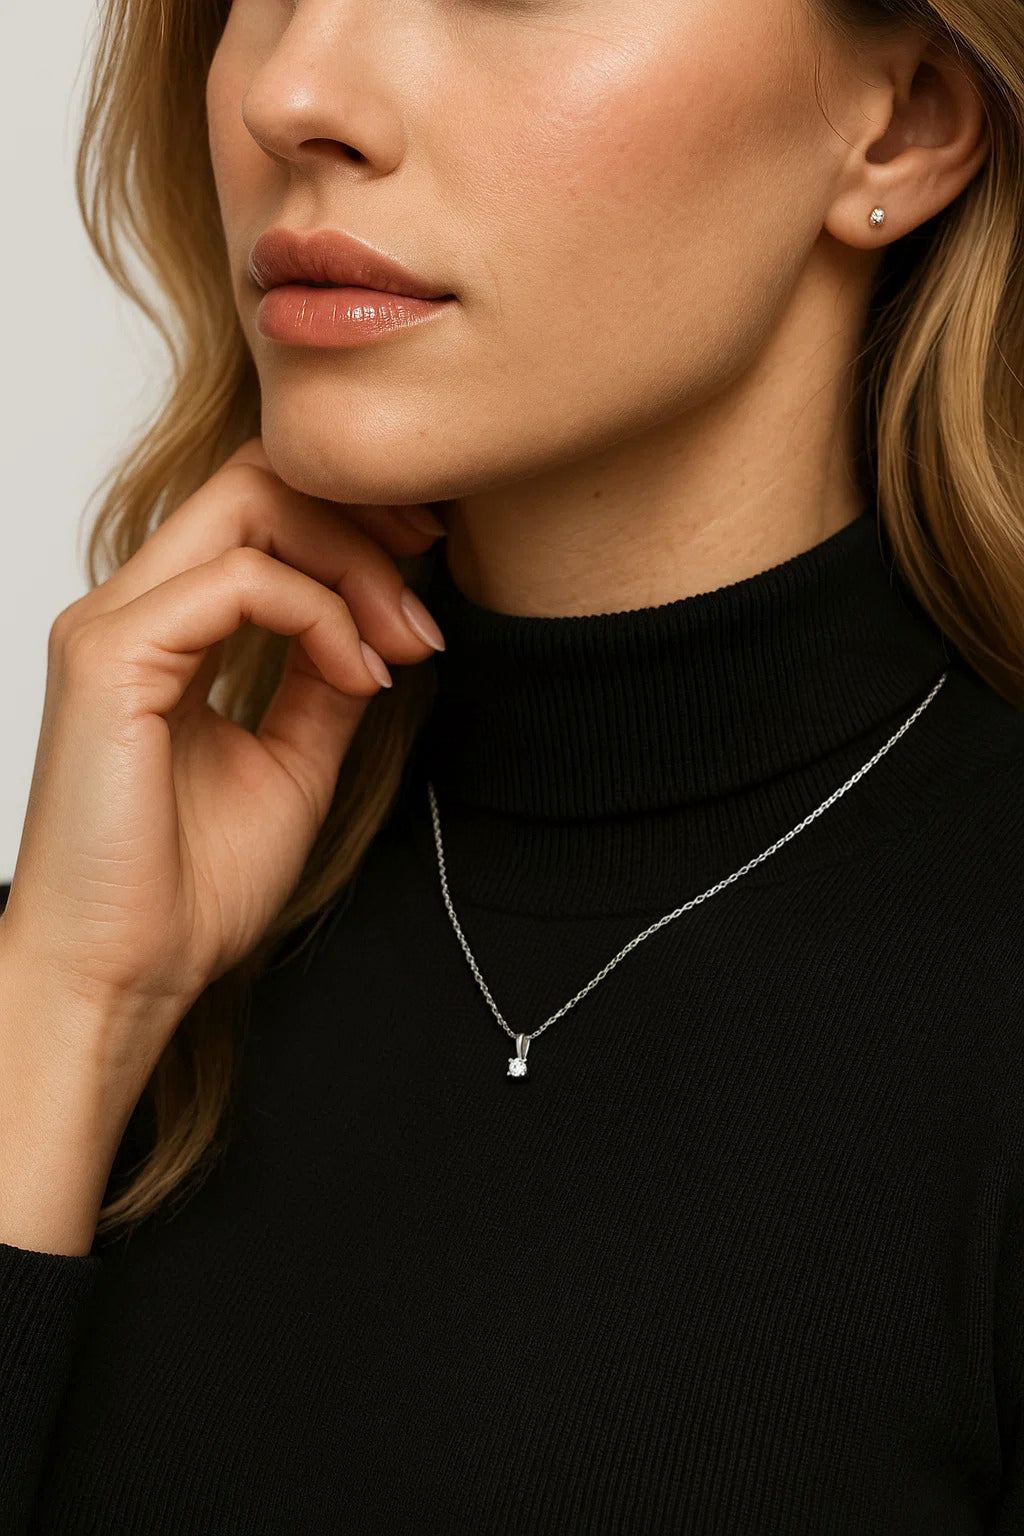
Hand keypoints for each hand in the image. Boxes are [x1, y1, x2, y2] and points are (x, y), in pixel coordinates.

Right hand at [0, 436, 445, 1105]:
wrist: (126, 974)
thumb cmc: (188, 887)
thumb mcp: (294, 759)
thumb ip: (327, 678)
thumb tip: (381, 620)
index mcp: (163, 627)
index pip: (257, 507)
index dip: (353, 517)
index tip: (429, 565)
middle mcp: (132, 607)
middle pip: (257, 479)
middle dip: (364, 519)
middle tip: (429, 587)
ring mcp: (113, 624)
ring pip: (251, 504)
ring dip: (355, 565)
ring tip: (405, 644)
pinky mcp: (112, 656)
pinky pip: (242, 582)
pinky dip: (322, 615)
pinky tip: (359, 674)